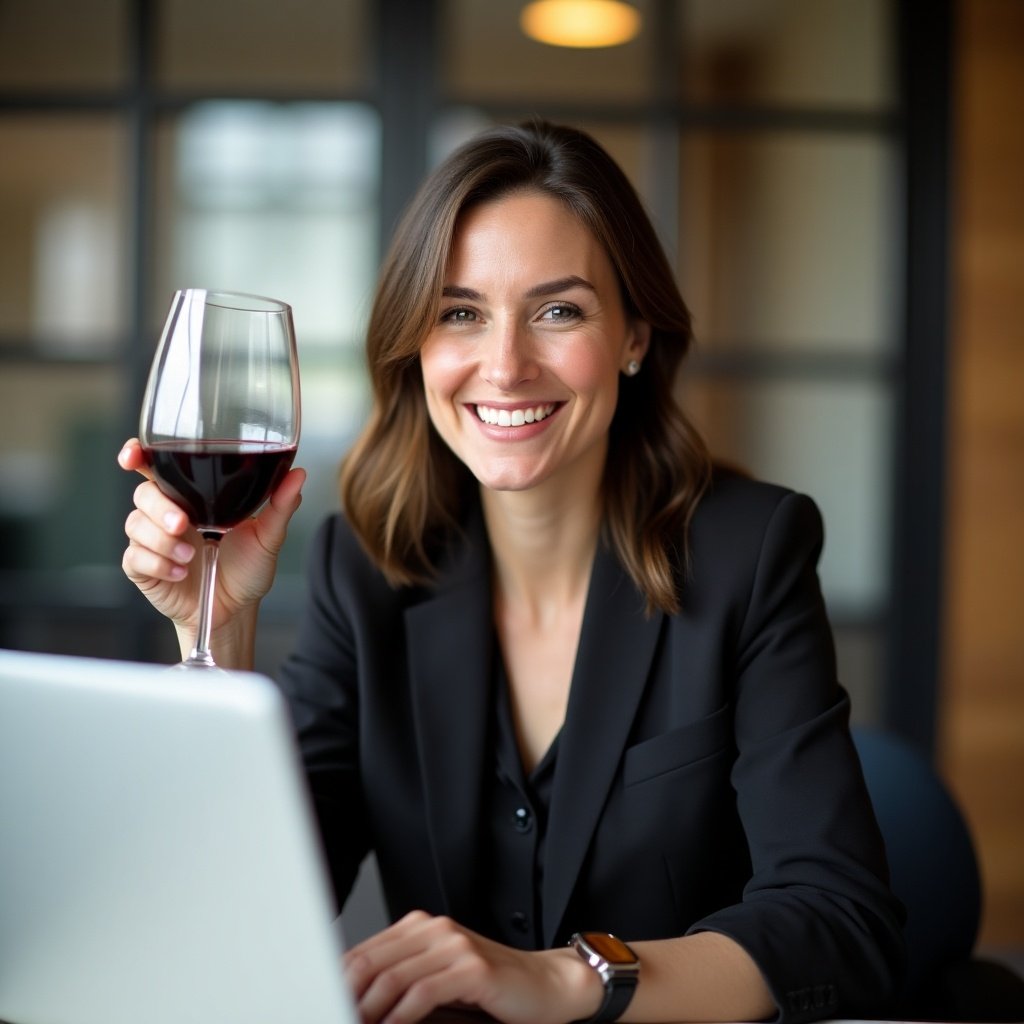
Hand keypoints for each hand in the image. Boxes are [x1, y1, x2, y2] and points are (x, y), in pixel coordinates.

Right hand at [118, 438, 304, 645]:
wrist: (236, 610)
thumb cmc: (246, 569)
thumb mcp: (267, 537)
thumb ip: (280, 505)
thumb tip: (298, 474)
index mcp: (191, 498)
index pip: (155, 467)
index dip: (137, 456)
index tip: (133, 456)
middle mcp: (166, 515)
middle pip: (144, 493)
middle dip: (159, 508)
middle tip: (184, 525)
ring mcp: (151, 541)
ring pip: (135, 524)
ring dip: (162, 540)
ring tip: (190, 556)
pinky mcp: (142, 568)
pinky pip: (134, 558)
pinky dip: (157, 564)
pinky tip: (180, 572)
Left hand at [344, 912, 600, 1023]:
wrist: (545, 986)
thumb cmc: (492, 989)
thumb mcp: (439, 980)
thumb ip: (402, 983)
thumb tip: (357, 1005)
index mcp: (421, 927)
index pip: (364, 952)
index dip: (339, 984)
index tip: (324, 1004)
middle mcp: (434, 929)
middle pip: (372, 962)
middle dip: (349, 998)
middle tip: (335, 1016)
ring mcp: (454, 944)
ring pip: (393, 977)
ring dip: (369, 1011)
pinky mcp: (472, 967)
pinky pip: (423, 993)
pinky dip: (400, 1017)